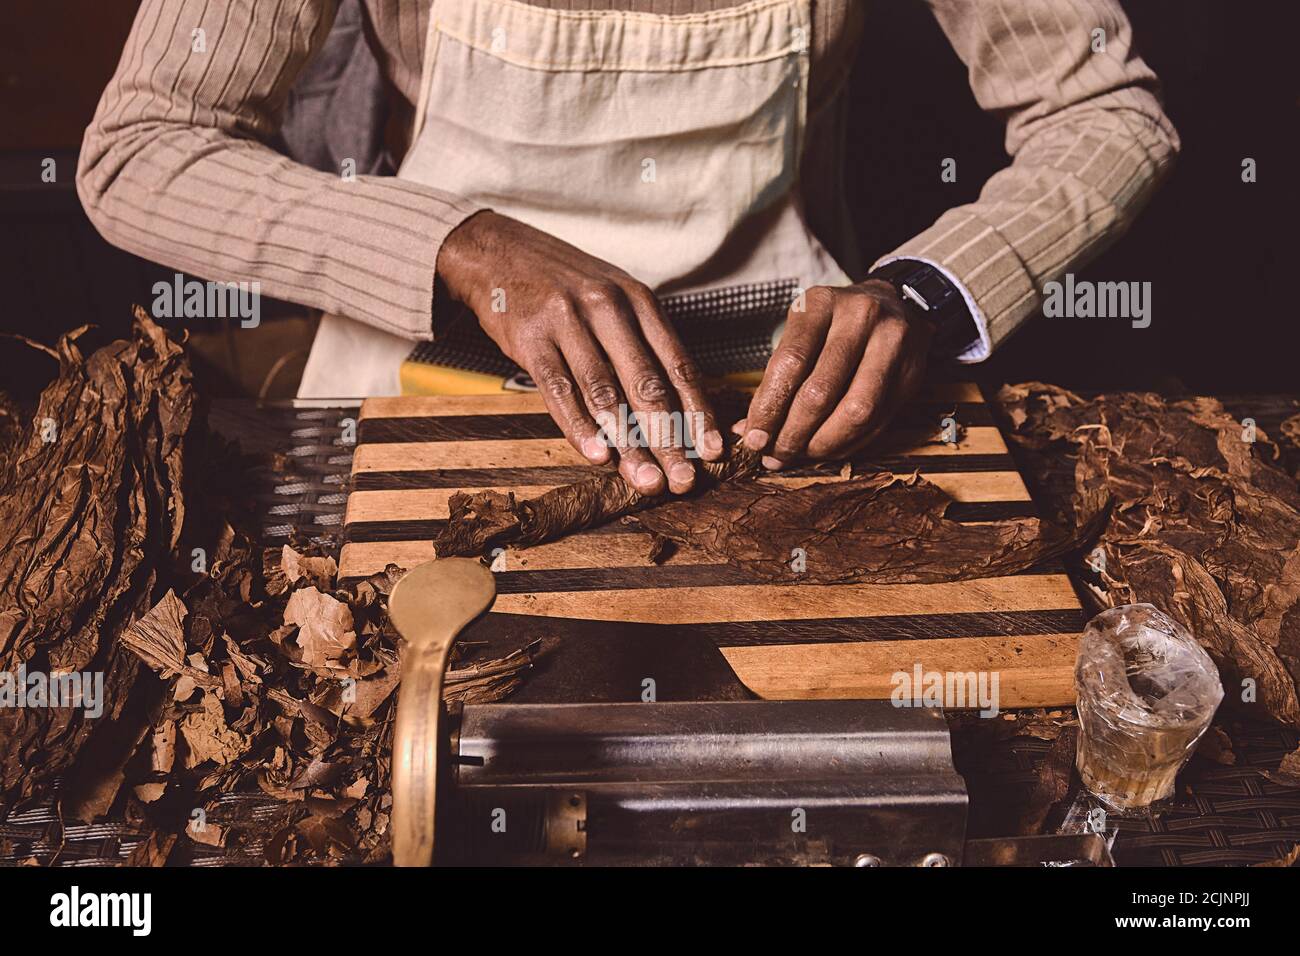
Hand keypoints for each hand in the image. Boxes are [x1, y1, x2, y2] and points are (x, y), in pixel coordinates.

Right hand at [437, 212, 723, 494]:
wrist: (498, 250)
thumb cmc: (564, 284)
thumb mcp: (614, 297)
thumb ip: (642, 343)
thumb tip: (676, 406)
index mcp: (639, 301)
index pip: (678, 364)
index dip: (698, 412)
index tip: (713, 451)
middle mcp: (609, 308)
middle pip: (648, 383)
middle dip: (670, 439)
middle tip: (684, 480)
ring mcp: (568, 322)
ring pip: (606, 393)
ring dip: (629, 444)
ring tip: (646, 481)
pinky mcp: (531, 338)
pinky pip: (559, 391)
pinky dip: (580, 427)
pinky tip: (597, 456)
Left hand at [739, 281, 932, 467]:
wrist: (895, 303)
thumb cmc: (835, 323)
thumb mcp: (802, 330)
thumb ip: (777, 377)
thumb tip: (750, 431)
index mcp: (822, 304)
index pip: (790, 363)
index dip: (769, 408)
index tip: (754, 438)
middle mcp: (860, 318)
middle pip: (821, 392)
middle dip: (793, 433)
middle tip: (775, 455)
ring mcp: (892, 344)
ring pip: (856, 412)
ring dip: (823, 444)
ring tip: (801, 454)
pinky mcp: (912, 373)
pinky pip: (878, 422)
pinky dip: (848, 444)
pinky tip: (827, 448)